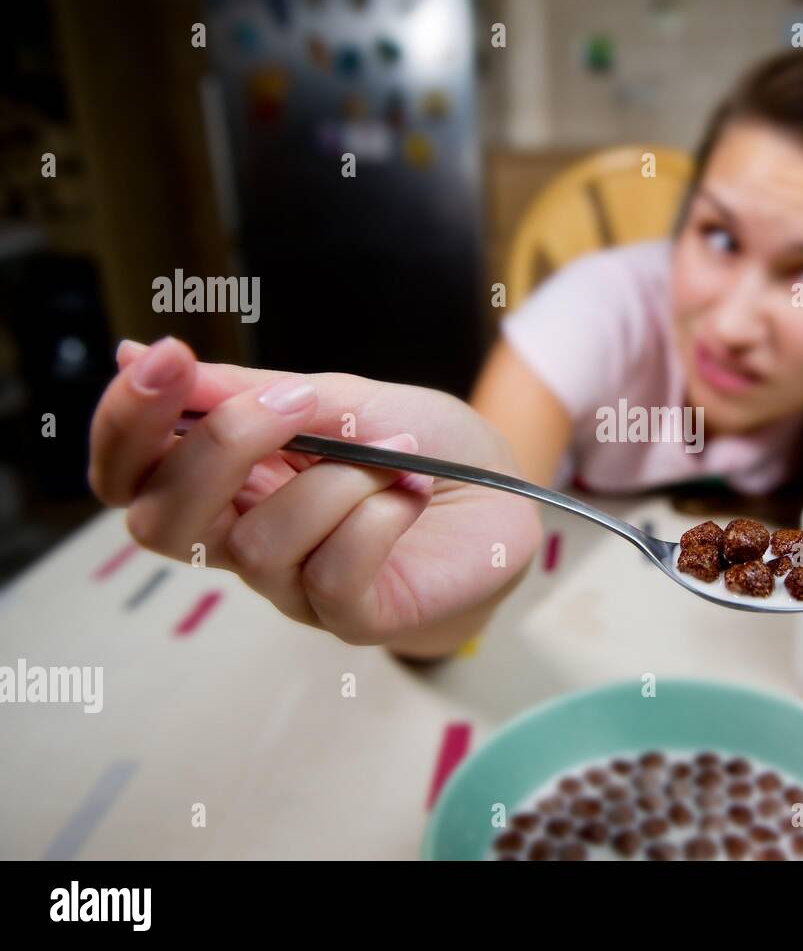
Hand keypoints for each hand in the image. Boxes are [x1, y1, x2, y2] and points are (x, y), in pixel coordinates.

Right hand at [92, 337, 541, 647]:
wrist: (508, 492)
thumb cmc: (422, 446)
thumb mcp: (340, 398)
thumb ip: (248, 390)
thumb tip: (129, 353)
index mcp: (227, 482)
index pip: (130, 473)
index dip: (126, 421)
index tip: (165, 358)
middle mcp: (244, 538)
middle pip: (161, 521)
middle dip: (218, 447)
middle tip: (301, 401)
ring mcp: (295, 586)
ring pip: (260, 544)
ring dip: (337, 480)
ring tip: (397, 454)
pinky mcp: (353, 616)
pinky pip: (332, 573)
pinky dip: (379, 517)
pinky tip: (413, 492)